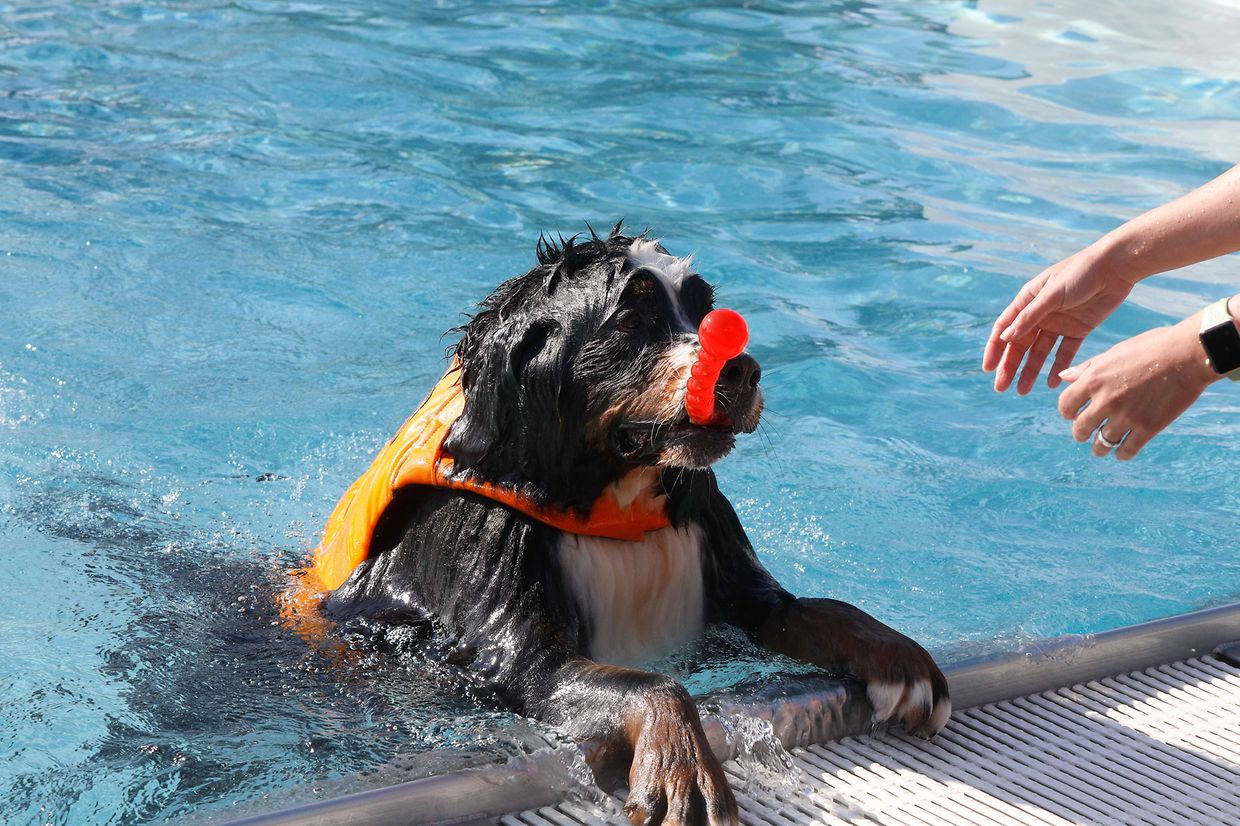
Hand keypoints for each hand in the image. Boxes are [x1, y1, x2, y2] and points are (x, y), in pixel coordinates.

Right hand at [983, 246, 1135, 394]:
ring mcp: (1059, 323)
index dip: (995, 349)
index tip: (988, 368)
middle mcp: (1040, 314)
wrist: (1116, 266)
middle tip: (1002, 387)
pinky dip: (1058, 367)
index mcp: (1027, 301)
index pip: (1005, 328)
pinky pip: (1064, 352)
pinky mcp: (1078, 329)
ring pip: (1040, 352)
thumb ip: (1030, 317)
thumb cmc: (1080, 272)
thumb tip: (1006, 338)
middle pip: (1020, 344)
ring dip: (1030, 370)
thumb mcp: (1052, 294)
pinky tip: (1052, 382)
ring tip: (1023, 391)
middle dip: (1010, 366)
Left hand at [1057, 318, 1216, 459]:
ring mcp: (1126, 417)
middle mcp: (1105, 401)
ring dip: (1099, 448)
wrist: (1188, 355)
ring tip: (1100, 449)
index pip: (1066, 405)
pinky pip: (1127, 450)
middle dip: (1080, 433)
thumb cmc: (1152, 348)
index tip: (1072, 414)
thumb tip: (1062, 377)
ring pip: (1101, 443)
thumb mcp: (1114, 353)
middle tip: (1083, 434)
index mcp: (1093, 380)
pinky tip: (1121, 452)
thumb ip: (1087, 368)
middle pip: (1080, 428)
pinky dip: (1121, 454)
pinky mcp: (1147, 428)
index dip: (1067, 412)